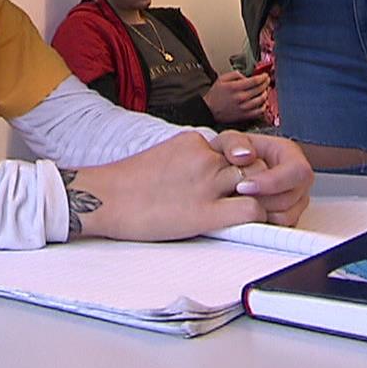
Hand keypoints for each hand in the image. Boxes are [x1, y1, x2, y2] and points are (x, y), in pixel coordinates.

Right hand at [66, 132, 264, 240]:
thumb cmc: (126, 182)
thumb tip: (204, 174)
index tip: (243, 178)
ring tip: (256, 211)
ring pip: (259, 183)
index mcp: (192, 142)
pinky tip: (248, 225)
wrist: (103, 197)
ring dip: (263, 199)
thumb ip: (189, 160)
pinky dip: (258, 219)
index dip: (246, 164)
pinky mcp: (205, 212)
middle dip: (261, 180)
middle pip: (255, 162)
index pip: (238, 146)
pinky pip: (251, 210)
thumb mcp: (163, 155)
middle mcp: (204, 158)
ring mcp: (206, 183)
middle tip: (256, 197)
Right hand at [203, 69, 269, 124]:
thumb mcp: (221, 79)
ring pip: (261, 99)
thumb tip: (246, 76)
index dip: (263, 77)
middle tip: (266, 81)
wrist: (209, 110)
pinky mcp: (245, 115)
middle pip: (260, 89)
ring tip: (264, 90)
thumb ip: (235, 74)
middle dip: (265, 83)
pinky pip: (259, 111)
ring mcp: (243, 108)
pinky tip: (263, 102)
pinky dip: (264, 106)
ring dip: (265, 93)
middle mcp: (240, 97)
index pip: (255, 81)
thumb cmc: (215, 95)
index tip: (265, 76)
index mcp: (234, 87)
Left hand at [209, 131, 311, 225]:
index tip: (242, 186)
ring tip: (236, 203)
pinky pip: (278, 227)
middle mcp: (297, 179)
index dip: (272, 182)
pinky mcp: (286, 217)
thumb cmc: (233, 154)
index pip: (296, 171)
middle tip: (235, 197)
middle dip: (262, 201)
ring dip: (259, 213)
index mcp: (290, 154)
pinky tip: (242, 213)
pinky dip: (259, 224)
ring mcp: (295, 200)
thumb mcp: (229, 141)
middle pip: (292, 197)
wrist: (227, 169)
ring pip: (286, 216)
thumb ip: (233, 143)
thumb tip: (244, 155)